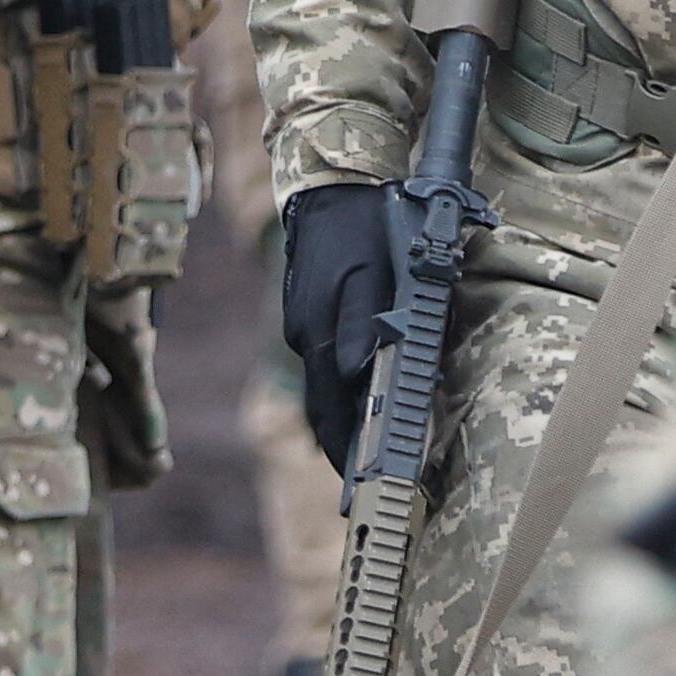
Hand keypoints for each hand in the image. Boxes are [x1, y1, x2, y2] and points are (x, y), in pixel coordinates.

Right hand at [280, 181, 398, 475]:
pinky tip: (356, 403)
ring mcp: (302, 328)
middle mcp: (304, 338)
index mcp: (318, 335)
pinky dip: (339, 395)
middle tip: (364, 484)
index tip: (364, 485)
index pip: (329, 413)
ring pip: (321, 391)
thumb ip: (364, 324)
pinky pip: (323, 368)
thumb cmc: (364, 231)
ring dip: (341, 424)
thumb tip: (357, 374)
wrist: (333, 190)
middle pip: (321, 411)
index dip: (347, 454)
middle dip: (341, 450)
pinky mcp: (307, 317)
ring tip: (362, 455)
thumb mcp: (373, 273)